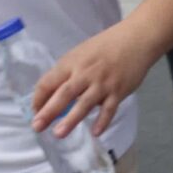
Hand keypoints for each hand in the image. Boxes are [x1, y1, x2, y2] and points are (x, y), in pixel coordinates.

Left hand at [31, 18, 159, 139]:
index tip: (35, 111)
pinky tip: (96, 132)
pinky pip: (109, 108)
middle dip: (49, 111)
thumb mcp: (82, 53)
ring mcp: (103, 83)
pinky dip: (103, 120)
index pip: (48, 81)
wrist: (138, 38)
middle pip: (64, 94)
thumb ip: (68, 73)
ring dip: (71, 119)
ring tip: (58, 134)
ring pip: (85, 103)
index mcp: (72, 62)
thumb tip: (51, 98)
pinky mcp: (119, 90)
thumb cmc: (107, 46)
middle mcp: (86, 73)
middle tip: (37, 127)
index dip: (39, 98)